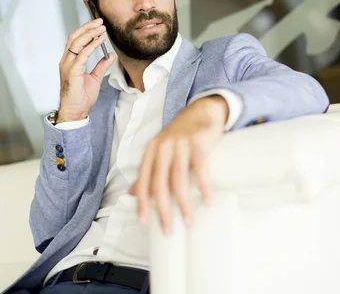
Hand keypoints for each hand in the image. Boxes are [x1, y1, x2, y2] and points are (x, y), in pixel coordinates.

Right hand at [57, 18, 115, 122]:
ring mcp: (68, 65)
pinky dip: (91, 45)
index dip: (86, 31)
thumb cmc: (82, 96)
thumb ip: (102, 65)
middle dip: (87, 27)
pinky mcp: (72, 71)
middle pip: (74, 38)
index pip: (76, 40)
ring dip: (90, 33)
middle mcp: (66, 61)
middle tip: (100, 21)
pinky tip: (100, 40)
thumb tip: (110, 54)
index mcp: (70, 62)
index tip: (98, 25)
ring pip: (76, 43)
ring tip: (101, 28)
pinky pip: (82, 55)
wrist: (76, 110)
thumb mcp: (96, 78)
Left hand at [128, 96, 228, 234]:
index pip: (143, 180)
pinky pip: (200, 168)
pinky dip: (204, 186)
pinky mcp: (199, 142)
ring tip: (188, 221)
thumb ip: (148, 170)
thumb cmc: (181, 134)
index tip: (144, 223)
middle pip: (160, 184)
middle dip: (163, 210)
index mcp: (151, 150)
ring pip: (179, 179)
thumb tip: (132, 193)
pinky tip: (207, 200)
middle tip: (168, 229)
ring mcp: (181, 144)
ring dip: (184, 204)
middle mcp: (163, 147)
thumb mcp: (160, 149)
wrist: (202, 110)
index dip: (142, 203)